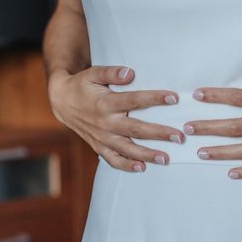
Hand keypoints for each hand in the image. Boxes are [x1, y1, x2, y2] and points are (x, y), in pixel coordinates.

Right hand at [48, 66, 185, 171]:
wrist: (62, 102)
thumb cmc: (83, 85)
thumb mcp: (93, 73)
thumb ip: (111, 72)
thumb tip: (130, 73)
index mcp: (106, 103)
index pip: (134, 100)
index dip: (155, 98)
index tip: (174, 97)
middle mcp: (105, 123)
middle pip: (136, 129)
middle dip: (159, 133)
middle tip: (179, 137)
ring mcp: (102, 138)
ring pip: (127, 149)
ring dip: (147, 155)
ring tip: (166, 159)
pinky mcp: (99, 147)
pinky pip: (113, 160)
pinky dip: (127, 166)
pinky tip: (143, 168)